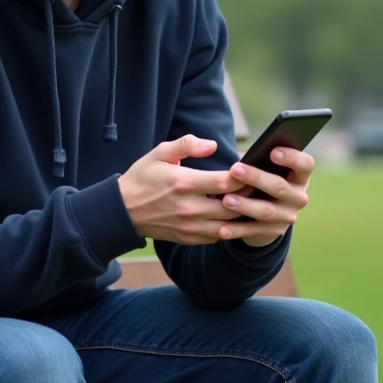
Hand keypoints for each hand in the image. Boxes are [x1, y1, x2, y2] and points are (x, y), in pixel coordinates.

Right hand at [118, 134, 247, 244]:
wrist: (123, 211)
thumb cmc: (143, 177)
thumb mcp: (159, 153)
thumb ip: (186, 144)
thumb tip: (212, 145)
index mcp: (183, 183)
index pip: (224, 182)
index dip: (243, 176)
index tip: (251, 168)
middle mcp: (188, 208)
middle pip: (233, 206)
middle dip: (249, 197)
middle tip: (259, 187)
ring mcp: (189, 226)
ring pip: (228, 225)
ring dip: (242, 215)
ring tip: (252, 203)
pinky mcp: (188, 238)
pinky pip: (217, 236)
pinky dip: (229, 227)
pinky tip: (233, 216)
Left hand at [217, 148, 313, 247]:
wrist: (269, 214)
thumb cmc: (264, 181)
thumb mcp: (268, 171)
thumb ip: (260, 163)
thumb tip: (241, 158)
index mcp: (300, 176)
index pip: (305, 165)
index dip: (292, 157)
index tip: (272, 152)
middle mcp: (298, 197)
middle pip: (280, 187)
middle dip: (256, 178)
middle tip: (235, 169)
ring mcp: (287, 216)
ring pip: (266, 211)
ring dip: (245, 205)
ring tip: (226, 200)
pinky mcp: (274, 232)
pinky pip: (253, 230)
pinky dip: (236, 230)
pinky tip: (222, 229)